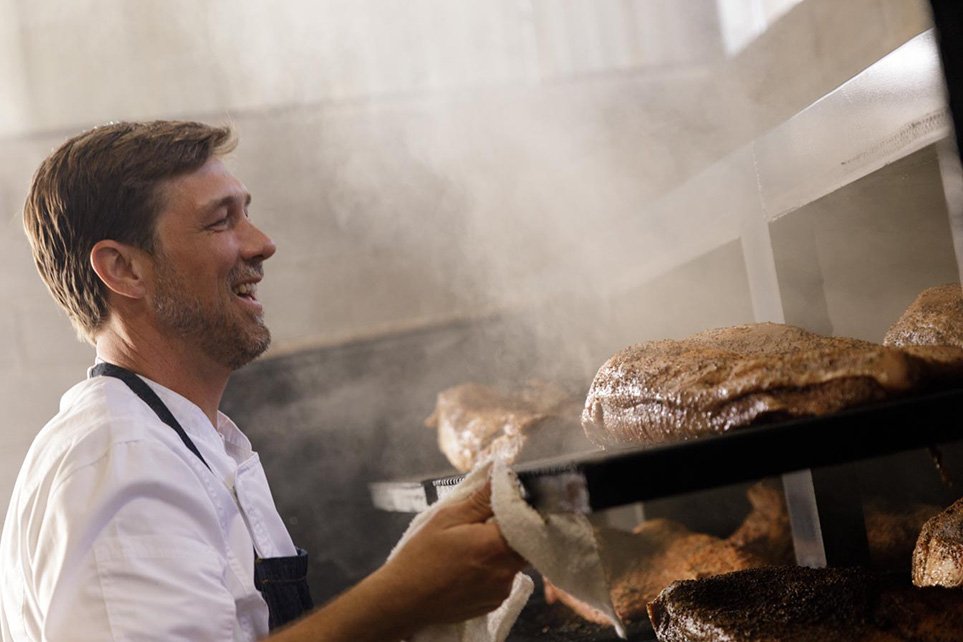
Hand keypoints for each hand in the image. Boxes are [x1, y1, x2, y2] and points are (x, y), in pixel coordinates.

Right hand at [376, 481, 527, 627]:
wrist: (404, 600)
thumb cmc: (421, 557)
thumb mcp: (447, 518)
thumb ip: (480, 499)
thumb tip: (501, 477)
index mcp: (496, 545)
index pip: (529, 524)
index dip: (519, 513)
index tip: (503, 508)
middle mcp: (505, 571)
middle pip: (525, 544)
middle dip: (508, 532)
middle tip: (482, 527)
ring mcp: (500, 591)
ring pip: (513, 562)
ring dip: (499, 552)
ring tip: (468, 550)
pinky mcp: (493, 604)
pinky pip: (502, 580)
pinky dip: (491, 571)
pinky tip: (467, 568)